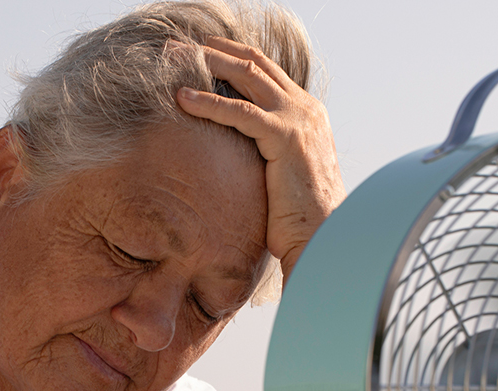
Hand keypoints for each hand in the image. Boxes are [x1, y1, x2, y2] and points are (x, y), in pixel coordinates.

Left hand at [177, 36, 344, 283]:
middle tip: (179, 45)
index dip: (231, 57)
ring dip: (208, 62)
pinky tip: (182, 98)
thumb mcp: (283, 173)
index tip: (201, 51)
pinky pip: (240, 112)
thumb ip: (266, 152)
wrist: (324, 237)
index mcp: (306, 114)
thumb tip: (236, 153)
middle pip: (255, 64)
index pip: (266, 72)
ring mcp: (299, 120)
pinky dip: (208, 102)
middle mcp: (306, 109)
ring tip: (173, 58)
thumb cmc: (300, 217)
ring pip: (247, 76)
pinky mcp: (286, 138)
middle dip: (215, 50)